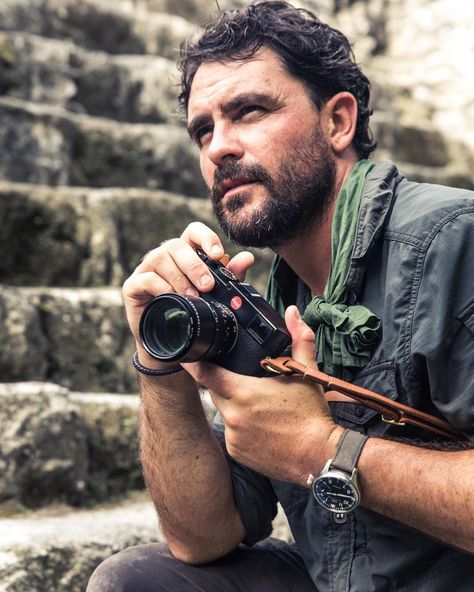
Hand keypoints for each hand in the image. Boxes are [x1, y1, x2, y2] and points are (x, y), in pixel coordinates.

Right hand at [122, 222, 253, 366]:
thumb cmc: (192, 312)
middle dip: (195, 265)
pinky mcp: (133, 285)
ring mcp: (147, 269)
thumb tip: (247, 258)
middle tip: (208, 286)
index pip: (193, 231)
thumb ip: (230, 275)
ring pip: (160, 258)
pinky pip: (146, 278)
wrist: (170, 344)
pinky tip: (172, 298)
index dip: (205, 237)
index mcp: (185, 253)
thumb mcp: (216, 294)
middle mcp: (165, 256)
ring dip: (179, 277)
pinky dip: (161, 287)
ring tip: (192, 296)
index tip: (217, 255)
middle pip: (177, 245)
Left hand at [184, 306, 342, 484]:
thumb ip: (298, 339)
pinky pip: (231, 432)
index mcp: (244, 392)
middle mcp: (233, 415)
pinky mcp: (236, 452)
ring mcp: (233, 436)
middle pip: (216, 391)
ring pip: (224, 411)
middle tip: (246, 381)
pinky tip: (260, 425)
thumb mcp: (306, 373)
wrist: (319, 456)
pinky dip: (240, 426)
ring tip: (260, 406)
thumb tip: (292, 312)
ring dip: (234, 405)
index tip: (186, 354)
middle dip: (225, 383)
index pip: (206, 374)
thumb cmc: (312, 415)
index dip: (193, 363)